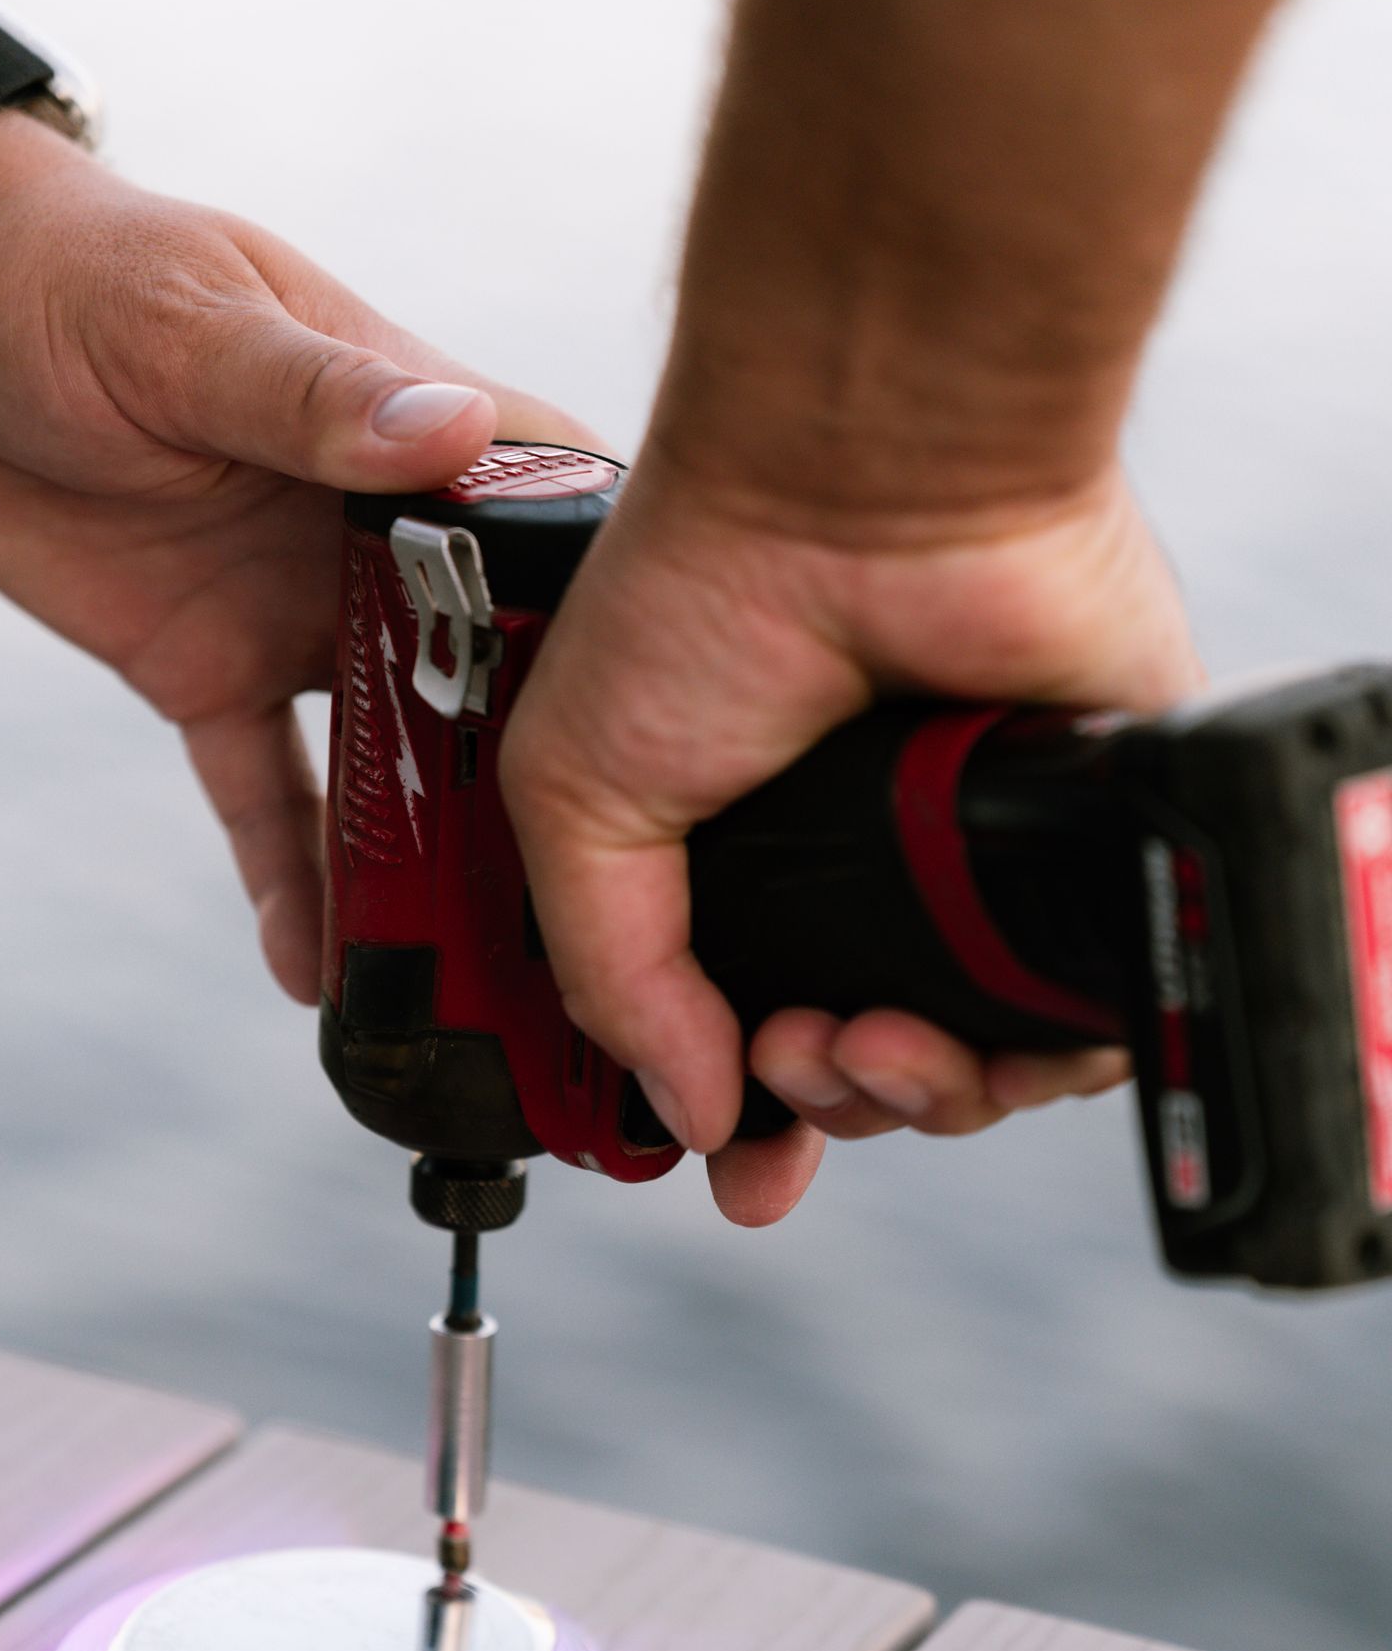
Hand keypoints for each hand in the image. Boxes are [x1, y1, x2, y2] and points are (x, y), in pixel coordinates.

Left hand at [0, 112, 590, 998]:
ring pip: (398, 755)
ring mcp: (298, 612)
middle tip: (603, 901)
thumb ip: (312, 399)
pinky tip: (314, 976)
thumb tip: (455, 432)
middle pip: (500, 670)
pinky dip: (290, 880)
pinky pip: (263, 794)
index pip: (553, 514)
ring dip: (435, 850)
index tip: (689, 711)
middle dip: (547, 777)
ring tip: (480, 973)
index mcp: (405, 429)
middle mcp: (375, 537)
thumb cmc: (67, 270)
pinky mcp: (208, 672)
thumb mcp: (187, 326)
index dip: (626, 603)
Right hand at [498, 447, 1203, 1226]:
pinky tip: (960, 1037)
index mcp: (739, 860)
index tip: (731, 1167)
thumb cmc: (704, 587)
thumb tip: (687, 1115)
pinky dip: (1027, 1063)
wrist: (864, 482)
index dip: (735, 1124)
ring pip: (970, 1067)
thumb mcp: (571, 795)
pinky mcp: (1072, 849)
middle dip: (816, 1111)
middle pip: (859, 1076)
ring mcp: (967, 864)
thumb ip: (610, 973)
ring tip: (859, 1044)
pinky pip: (1079, 1016)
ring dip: (906, 1099)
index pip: (741, 1035)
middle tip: (787, 1064)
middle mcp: (859, 871)